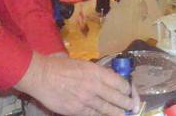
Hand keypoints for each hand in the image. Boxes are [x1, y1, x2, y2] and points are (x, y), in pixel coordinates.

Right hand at [15, 52, 139, 115]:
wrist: (42, 76)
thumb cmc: (61, 67)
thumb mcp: (83, 64)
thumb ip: (96, 73)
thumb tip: (108, 79)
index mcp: (96, 72)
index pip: (119, 82)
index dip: (127, 88)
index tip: (129, 91)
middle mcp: (94, 86)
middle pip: (117, 97)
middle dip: (127, 103)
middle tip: (133, 106)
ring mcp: (86, 99)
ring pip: (107, 109)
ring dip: (118, 113)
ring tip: (125, 114)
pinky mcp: (76, 110)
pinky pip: (93, 115)